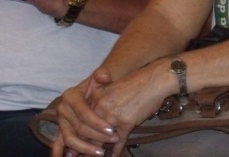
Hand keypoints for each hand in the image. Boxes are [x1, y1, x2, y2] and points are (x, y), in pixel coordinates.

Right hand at [53, 68, 118, 156]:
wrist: (90, 92)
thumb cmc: (98, 87)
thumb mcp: (100, 79)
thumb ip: (102, 76)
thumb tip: (105, 77)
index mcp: (70, 96)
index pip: (84, 113)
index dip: (97, 123)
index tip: (112, 130)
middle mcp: (62, 109)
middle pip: (78, 128)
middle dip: (96, 137)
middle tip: (112, 141)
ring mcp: (60, 122)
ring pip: (70, 139)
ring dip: (85, 148)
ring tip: (100, 153)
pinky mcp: (61, 131)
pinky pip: (59, 145)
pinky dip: (61, 153)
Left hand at [55, 62, 173, 156]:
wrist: (154, 80)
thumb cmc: (135, 83)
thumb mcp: (112, 88)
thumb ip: (101, 102)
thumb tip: (93, 121)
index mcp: (95, 97)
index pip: (81, 121)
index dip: (77, 136)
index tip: (75, 147)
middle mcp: (100, 106)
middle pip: (87, 133)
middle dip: (85, 147)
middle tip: (81, 156)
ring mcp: (112, 116)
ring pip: (100, 140)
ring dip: (98, 151)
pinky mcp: (126, 123)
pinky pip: (118, 142)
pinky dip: (116, 151)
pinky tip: (114, 156)